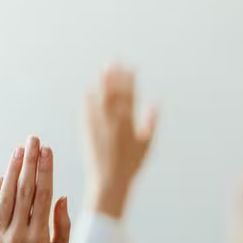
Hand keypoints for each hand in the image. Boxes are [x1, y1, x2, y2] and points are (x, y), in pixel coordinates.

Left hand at [0, 136, 71, 242]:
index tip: (48, 151)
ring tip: (19, 150)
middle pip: (24, 190)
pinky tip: (2, 178)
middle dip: (30, 162)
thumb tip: (61, 196)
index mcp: (39, 239)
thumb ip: (62, 227)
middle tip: (33, 139)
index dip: (46, 171)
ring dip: (12, 170)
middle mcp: (17, 235)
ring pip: (5, 196)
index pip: (43, 196)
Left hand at [83, 66, 157, 218]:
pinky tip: (90, 89)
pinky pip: (87, 110)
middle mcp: (113, 121)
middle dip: (115, 75)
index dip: (130, 79)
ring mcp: (99, 124)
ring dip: (102, 82)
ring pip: (100, 98)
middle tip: (115, 61)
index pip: (129, 95)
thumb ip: (151, 122)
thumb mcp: (146, 145)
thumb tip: (155, 103)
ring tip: (104, 70)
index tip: (131, 67)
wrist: (109, 180)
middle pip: (113, 92)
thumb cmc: (131, 165)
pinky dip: (89, 98)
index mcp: (128, 123)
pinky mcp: (87, 130)